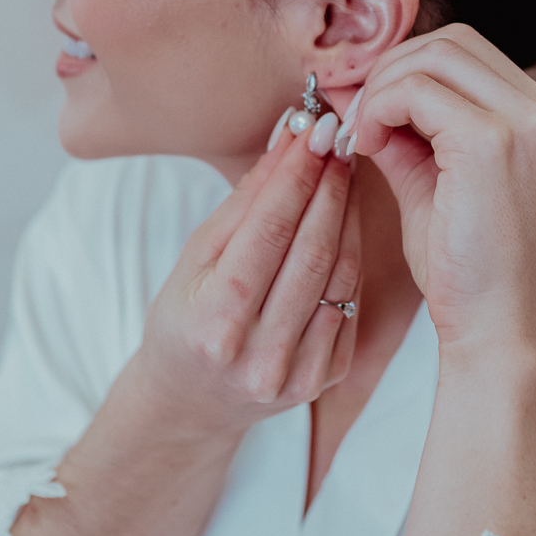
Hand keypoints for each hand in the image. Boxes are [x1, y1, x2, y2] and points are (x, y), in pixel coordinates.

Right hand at [138, 125, 358, 437]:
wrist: (192, 404)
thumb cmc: (184, 320)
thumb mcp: (194, 259)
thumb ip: (243, 204)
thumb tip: (288, 143)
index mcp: (216, 322)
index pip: (269, 231)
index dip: (297, 175)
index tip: (315, 132)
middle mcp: (260, 354)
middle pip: (312, 250)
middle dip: (329, 185)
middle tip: (339, 138)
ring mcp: (298, 372)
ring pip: (340, 273)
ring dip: (348, 212)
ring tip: (345, 169)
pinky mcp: (326, 378)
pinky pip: (349, 300)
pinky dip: (351, 252)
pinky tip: (346, 217)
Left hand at [344, 24, 535, 345]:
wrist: (492, 325)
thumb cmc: (461, 260)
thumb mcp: (429, 175)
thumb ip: (400, 125)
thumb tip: (350, 84)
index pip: (463, 50)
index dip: (404, 66)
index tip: (364, 102)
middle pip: (449, 41)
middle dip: (390, 69)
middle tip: (356, 115)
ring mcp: (525, 121)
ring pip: (432, 56)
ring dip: (382, 87)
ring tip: (363, 136)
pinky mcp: (493, 140)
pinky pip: (416, 91)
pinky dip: (379, 108)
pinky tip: (368, 146)